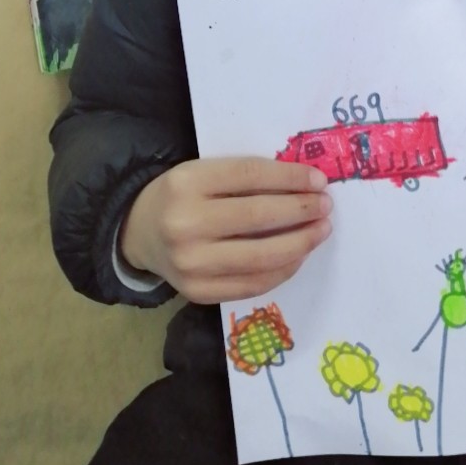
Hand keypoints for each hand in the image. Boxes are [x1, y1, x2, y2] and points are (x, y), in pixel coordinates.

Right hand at [120, 156, 331, 303]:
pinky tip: (298, 255)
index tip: (319, 180)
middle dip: (301, 210)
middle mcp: (185, 224)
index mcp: (187, 182)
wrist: (139, 232)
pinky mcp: (197, 292)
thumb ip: (246, 177)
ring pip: (260, 256)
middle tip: (326, 207)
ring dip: (300, 243)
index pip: (250, 176)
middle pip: (258, 217)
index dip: (290, 178)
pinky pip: (252, 285)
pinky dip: (282, 270)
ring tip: (320, 231)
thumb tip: (306, 185)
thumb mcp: (204, 172)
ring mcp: (190, 264)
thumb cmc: (183, 196)